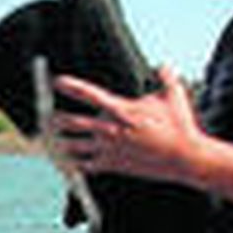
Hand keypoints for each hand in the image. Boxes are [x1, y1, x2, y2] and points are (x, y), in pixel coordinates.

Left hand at [51, 64, 203, 183]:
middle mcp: (112, 129)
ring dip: (62, 143)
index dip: (72, 87)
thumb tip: (163, 66)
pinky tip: (67, 164)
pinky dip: (76, 164)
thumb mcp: (174, 96)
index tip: (58, 81)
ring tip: (52, 141)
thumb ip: (165, 77)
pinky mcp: (114, 165)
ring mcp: (111, 149)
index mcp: (122, 110)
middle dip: (58, 119)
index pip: (90, 95)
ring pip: (76, 146)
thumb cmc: (180, 126)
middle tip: (47, 117)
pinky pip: (87, 166)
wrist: (185, 157)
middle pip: (75, 123)